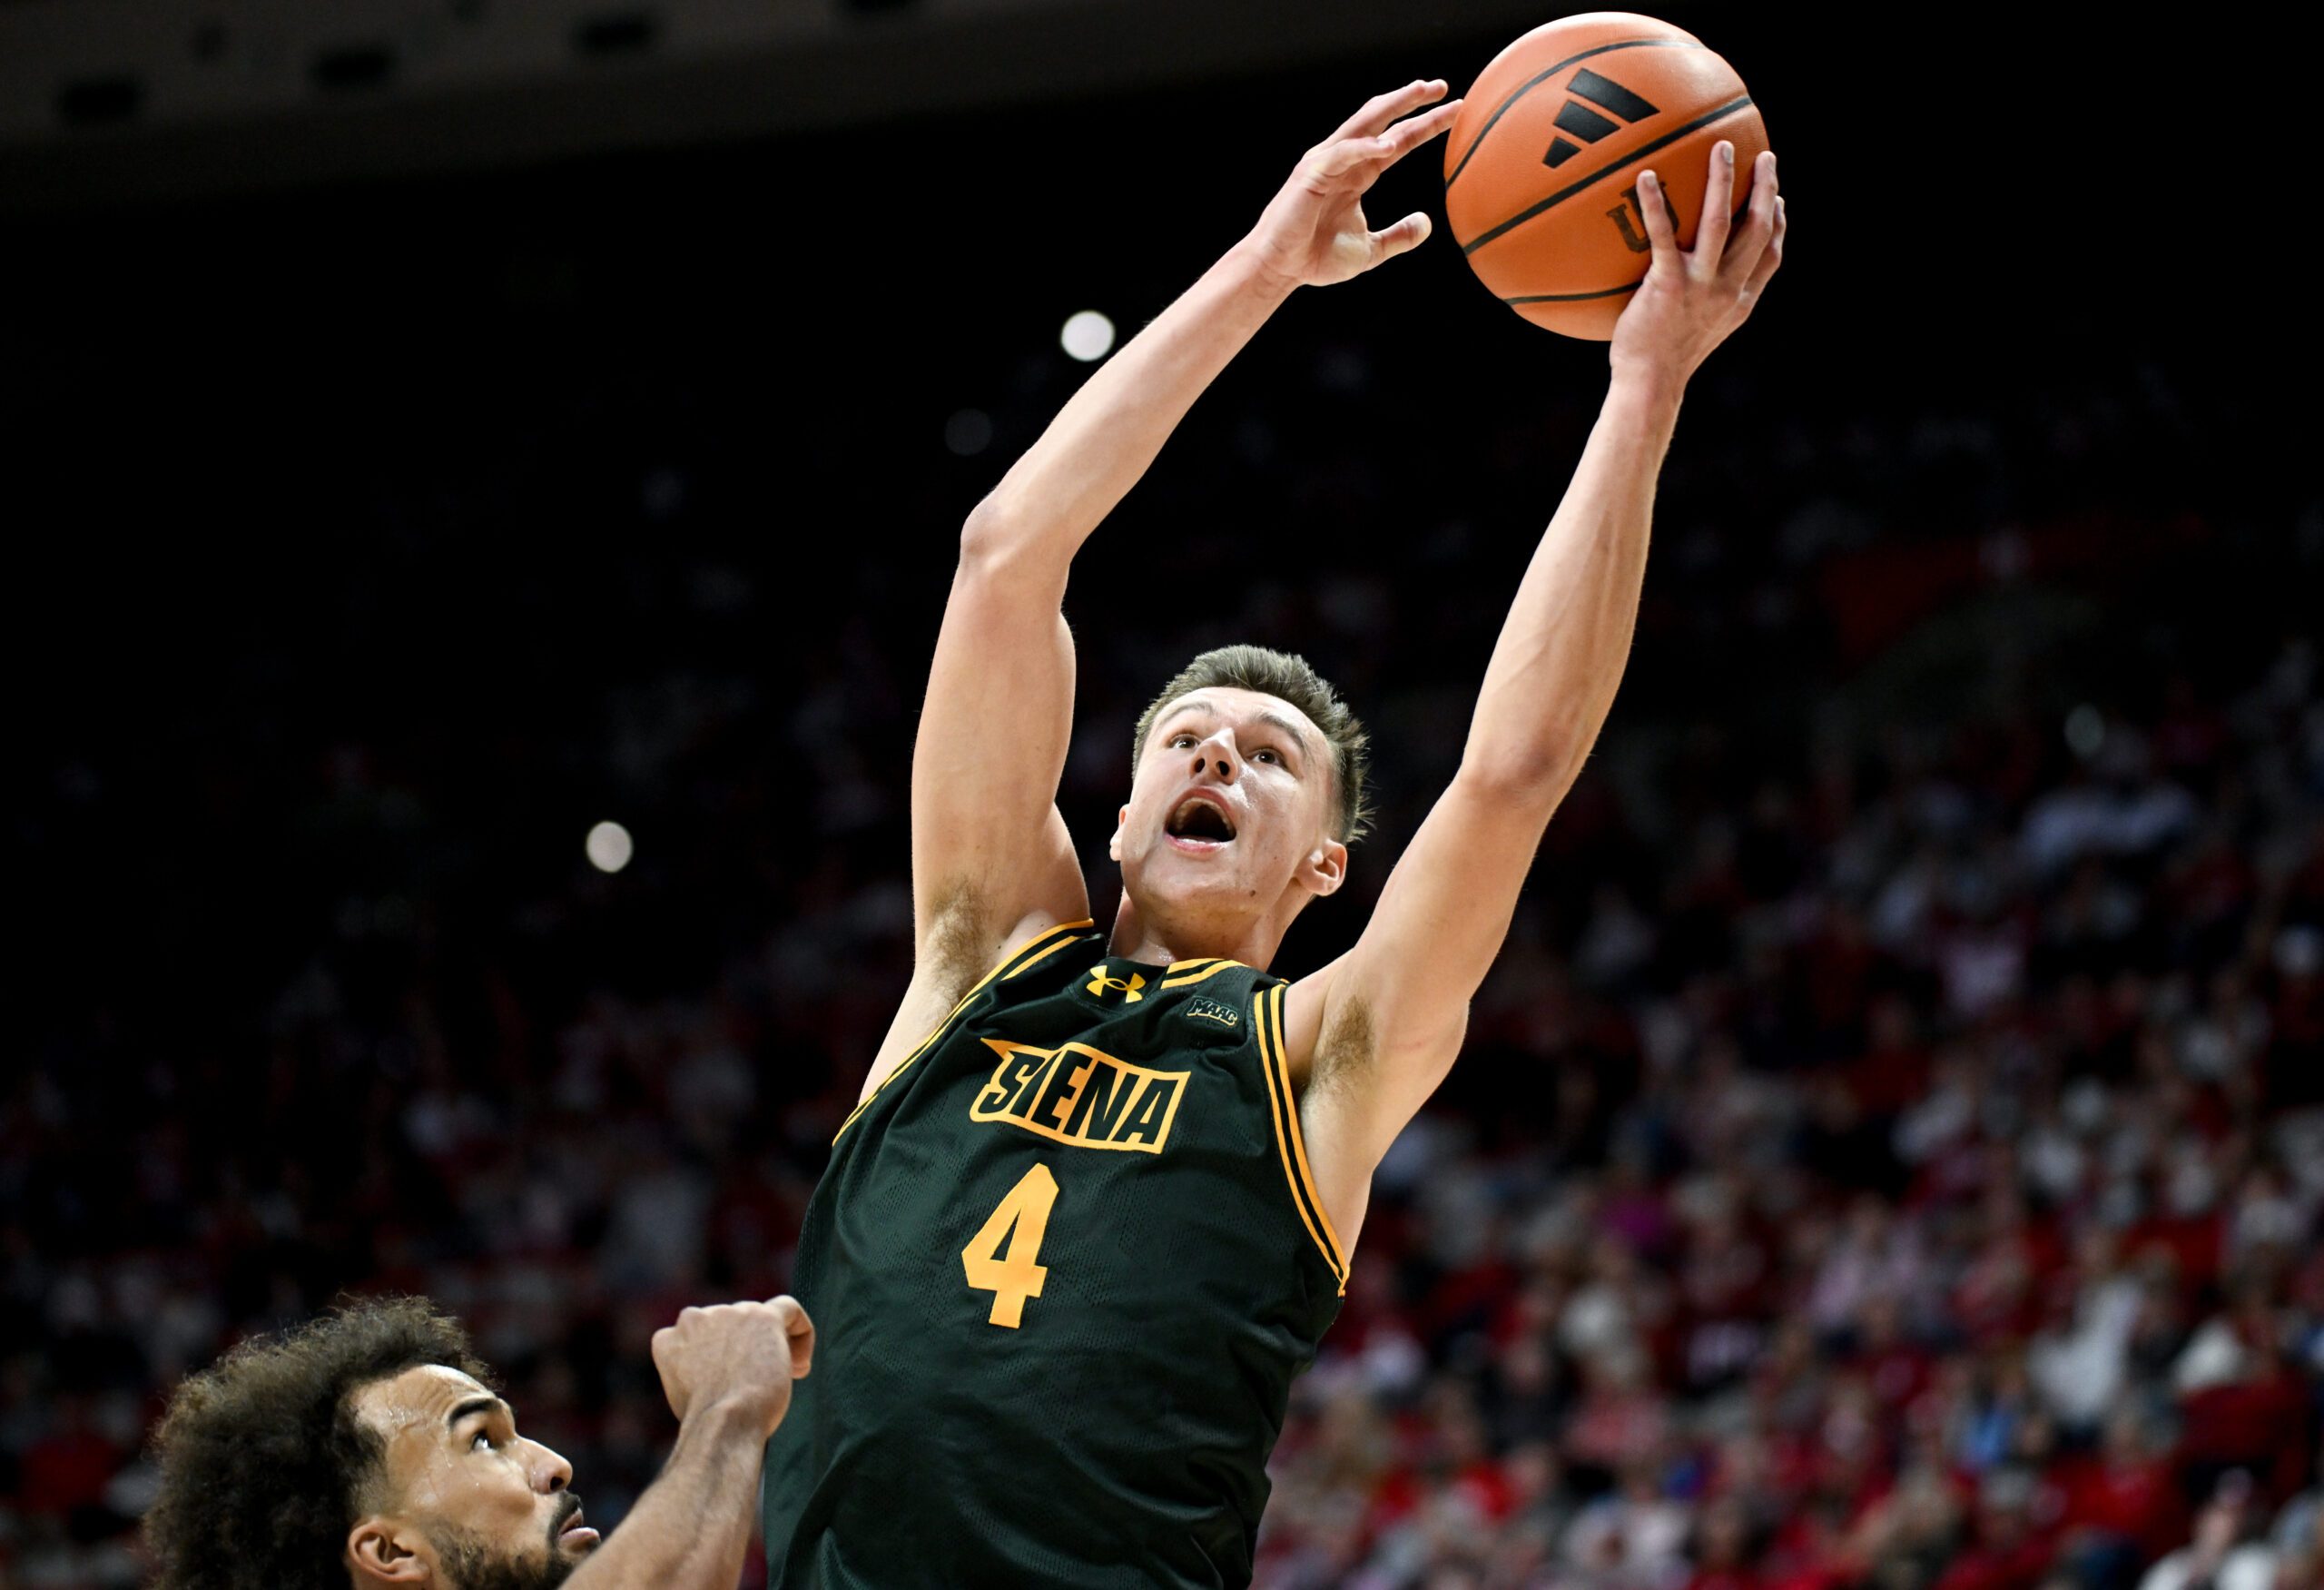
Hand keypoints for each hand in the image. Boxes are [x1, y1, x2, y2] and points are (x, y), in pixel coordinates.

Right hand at [650, 1295, 814, 1439]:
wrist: (722, 1424)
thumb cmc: (707, 1423)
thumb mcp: (686, 1395)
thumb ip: (697, 1370)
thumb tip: (721, 1372)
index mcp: (668, 1338)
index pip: (699, 1335)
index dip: (719, 1356)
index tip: (732, 1379)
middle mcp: (694, 1318)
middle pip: (731, 1323)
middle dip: (746, 1348)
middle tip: (759, 1381)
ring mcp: (729, 1313)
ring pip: (759, 1318)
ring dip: (771, 1345)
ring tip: (781, 1379)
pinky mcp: (763, 1317)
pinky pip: (788, 1308)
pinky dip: (800, 1330)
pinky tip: (801, 1362)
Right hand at [1241, 80, 1463, 291]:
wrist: (1280, 270)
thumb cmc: (1317, 258)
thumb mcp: (1370, 251)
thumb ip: (1399, 237)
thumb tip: (1427, 224)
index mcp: (1358, 173)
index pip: (1399, 141)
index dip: (1426, 125)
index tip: (1455, 111)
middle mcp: (1344, 160)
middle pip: (1382, 120)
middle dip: (1411, 101)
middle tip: (1442, 86)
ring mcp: (1326, 163)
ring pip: (1363, 124)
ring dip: (1393, 106)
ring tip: (1420, 93)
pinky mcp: (1311, 174)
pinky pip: (1342, 154)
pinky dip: (1365, 147)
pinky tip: (1390, 145)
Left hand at [1609, 142, 1784, 386]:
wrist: (1650, 386)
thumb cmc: (1662, 363)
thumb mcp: (1697, 335)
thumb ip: (1704, 305)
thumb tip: (1688, 281)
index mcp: (1739, 302)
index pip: (1770, 256)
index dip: (1779, 224)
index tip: (1779, 199)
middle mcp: (1728, 290)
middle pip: (1759, 228)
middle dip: (1765, 188)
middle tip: (1764, 156)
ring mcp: (1701, 286)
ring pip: (1723, 221)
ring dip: (1724, 180)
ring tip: (1721, 147)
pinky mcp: (1669, 285)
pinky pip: (1664, 235)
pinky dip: (1656, 204)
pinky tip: (1647, 177)